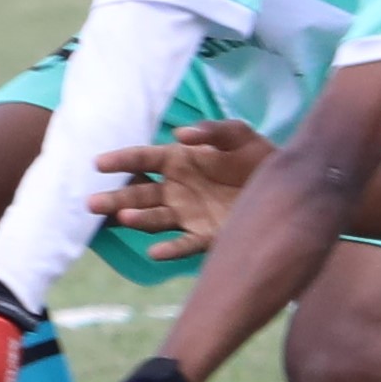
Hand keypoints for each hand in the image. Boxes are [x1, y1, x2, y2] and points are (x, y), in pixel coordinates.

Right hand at [91, 119, 274, 261]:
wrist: (288, 189)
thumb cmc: (257, 156)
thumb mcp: (239, 135)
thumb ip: (212, 130)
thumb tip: (180, 135)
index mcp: (177, 161)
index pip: (142, 159)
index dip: (120, 161)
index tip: (98, 164)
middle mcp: (176, 189)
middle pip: (138, 194)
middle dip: (115, 198)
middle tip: (91, 202)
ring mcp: (188, 214)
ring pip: (154, 219)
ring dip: (137, 219)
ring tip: (122, 218)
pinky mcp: (206, 236)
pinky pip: (184, 244)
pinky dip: (170, 249)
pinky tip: (156, 251)